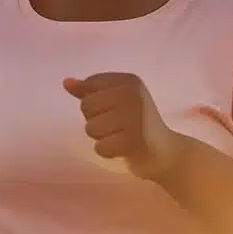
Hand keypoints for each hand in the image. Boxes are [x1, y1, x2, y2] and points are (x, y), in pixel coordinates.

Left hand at [63, 72, 179, 181]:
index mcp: (129, 81)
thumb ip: (89, 91)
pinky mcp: (135, 140)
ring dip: (102, 137)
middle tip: (118, 126)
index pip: (90, 85)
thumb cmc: (136, 124)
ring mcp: (135, 116)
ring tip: (121, 136)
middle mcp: (133, 94)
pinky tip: (124, 149)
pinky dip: (108, 151)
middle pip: (86, 106)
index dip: (94, 102)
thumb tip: (66, 82)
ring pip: (90, 128)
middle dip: (96, 120)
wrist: (167, 152)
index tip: (114, 109)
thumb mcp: (116, 101)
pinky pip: (100, 147)